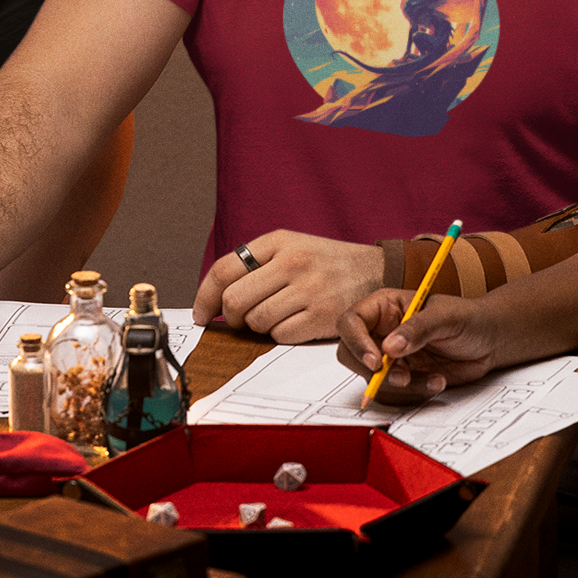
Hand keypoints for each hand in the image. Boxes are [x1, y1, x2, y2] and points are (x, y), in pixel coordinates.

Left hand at [193, 232, 382, 342]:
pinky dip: (280, 335)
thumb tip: (214, 299)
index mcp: (279, 241)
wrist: (375, 271)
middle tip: (239, 320)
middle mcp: (293, 262)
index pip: (224, 269)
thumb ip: (255, 265)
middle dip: (231, 317)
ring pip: (256, 321)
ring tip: (273, 318)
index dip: (205, 296)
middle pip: (235, 300)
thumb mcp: (291, 246)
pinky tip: (292, 324)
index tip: (202, 314)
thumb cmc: (325, 263)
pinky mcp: (323, 316)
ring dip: (257, 327)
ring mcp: (309, 290)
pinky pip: (280, 335)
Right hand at [334, 289, 502, 393]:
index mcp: (384, 308)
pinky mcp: (403, 377)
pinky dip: (416, 392)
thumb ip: (417, 328)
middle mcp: (381, 332)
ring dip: (403, 386)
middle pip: (351, 354)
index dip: (356, 342)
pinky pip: (395, 393)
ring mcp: (390, 357)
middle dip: (373, 371)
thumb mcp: (446, 316)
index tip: (376, 361)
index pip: (351, 322)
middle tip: (402, 377)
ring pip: (373, 380)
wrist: (489, 341)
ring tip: (435, 376)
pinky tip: (438, 380)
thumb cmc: (469, 318)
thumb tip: (389, 346)